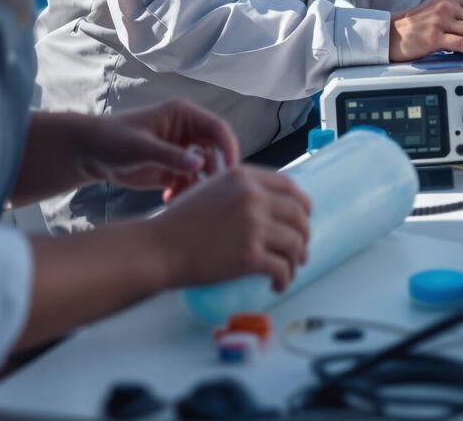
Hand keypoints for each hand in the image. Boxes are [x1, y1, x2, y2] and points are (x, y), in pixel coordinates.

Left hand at [78, 102, 241, 201]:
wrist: (90, 154)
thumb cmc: (112, 139)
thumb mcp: (140, 147)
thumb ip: (170, 155)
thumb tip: (200, 164)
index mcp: (184, 115)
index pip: (217, 129)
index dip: (229, 148)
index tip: (231, 172)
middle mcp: (188, 132)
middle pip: (217, 150)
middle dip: (217, 171)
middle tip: (213, 193)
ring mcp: (182, 151)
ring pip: (205, 170)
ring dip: (199, 185)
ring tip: (184, 198)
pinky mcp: (174, 169)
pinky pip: (191, 182)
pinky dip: (185, 192)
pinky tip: (169, 199)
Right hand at [151, 165, 311, 292]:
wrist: (158, 247)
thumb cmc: (178, 223)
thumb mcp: (211, 189)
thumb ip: (240, 191)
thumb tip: (269, 205)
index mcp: (244, 178)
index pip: (290, 187)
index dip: (302, 205)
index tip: (304, 217)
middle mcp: (253, 197)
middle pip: (298, 215)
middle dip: (304, 234)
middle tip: (300, 248)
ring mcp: (254, 226)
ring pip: (295, 243)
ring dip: (297, 259)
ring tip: (290, 269)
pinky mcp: (251, 255)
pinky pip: (282, 268)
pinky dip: (284, 278)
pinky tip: (277, 284)